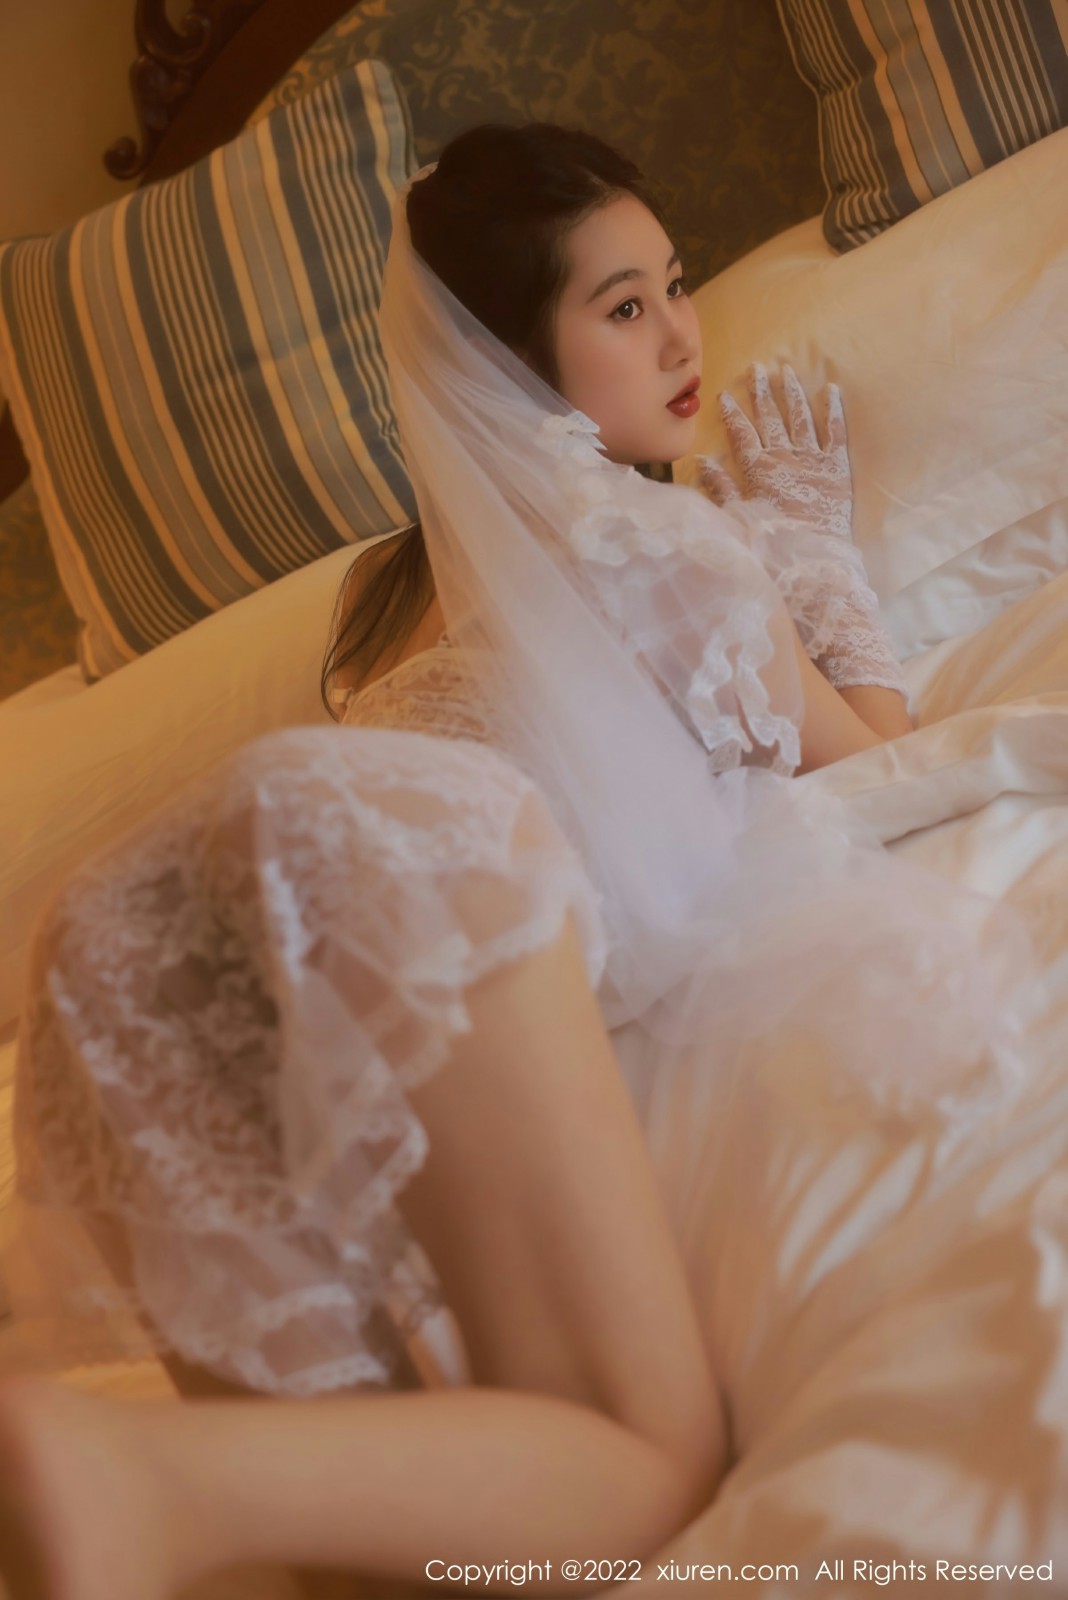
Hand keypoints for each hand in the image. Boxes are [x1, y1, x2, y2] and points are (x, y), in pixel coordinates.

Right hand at [697, 362, 852, 539]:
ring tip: (787, 370)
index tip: (725, 394)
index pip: (742, 434)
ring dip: (792, 393)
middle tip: (757, 368)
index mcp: (759, 470)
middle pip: (771, 418)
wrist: (811, 560)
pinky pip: (836, 431)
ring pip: (801, 418)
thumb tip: (702, 460)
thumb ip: (721, 487)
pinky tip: (831, 389)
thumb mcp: (738, 516)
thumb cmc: (771, 545)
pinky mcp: (838, 467)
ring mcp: (812, 459)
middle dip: (762, 392)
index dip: (733, 414)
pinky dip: (834, 410)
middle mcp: (784, 457)